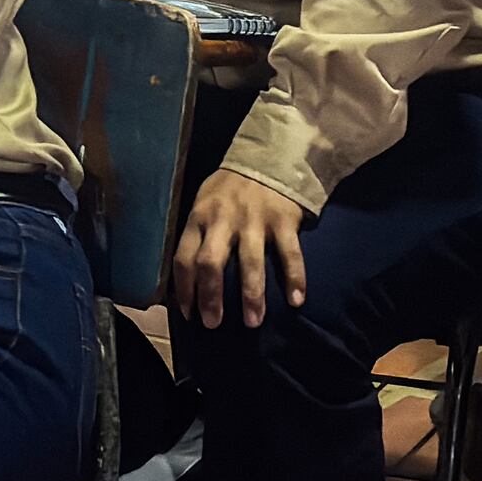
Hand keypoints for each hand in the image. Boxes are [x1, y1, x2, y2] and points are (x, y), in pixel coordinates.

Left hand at [168, 171, 313, 329]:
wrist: (271, 156)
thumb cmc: (232, 188)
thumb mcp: (205, 201)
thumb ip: (199, 233)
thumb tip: (190, 277)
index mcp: (200, 217)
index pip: (184, 258)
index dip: (184, 290)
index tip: (189, 315)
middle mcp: (224, 220)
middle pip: (210, 263)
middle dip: (210, 297)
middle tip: (213, 324)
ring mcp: (254, 220)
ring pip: (250, 263)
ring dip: (251, 295)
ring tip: (253, 321)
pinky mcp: (283, 219)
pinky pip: (290, 254)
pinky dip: (294, 278)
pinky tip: (297, 301)